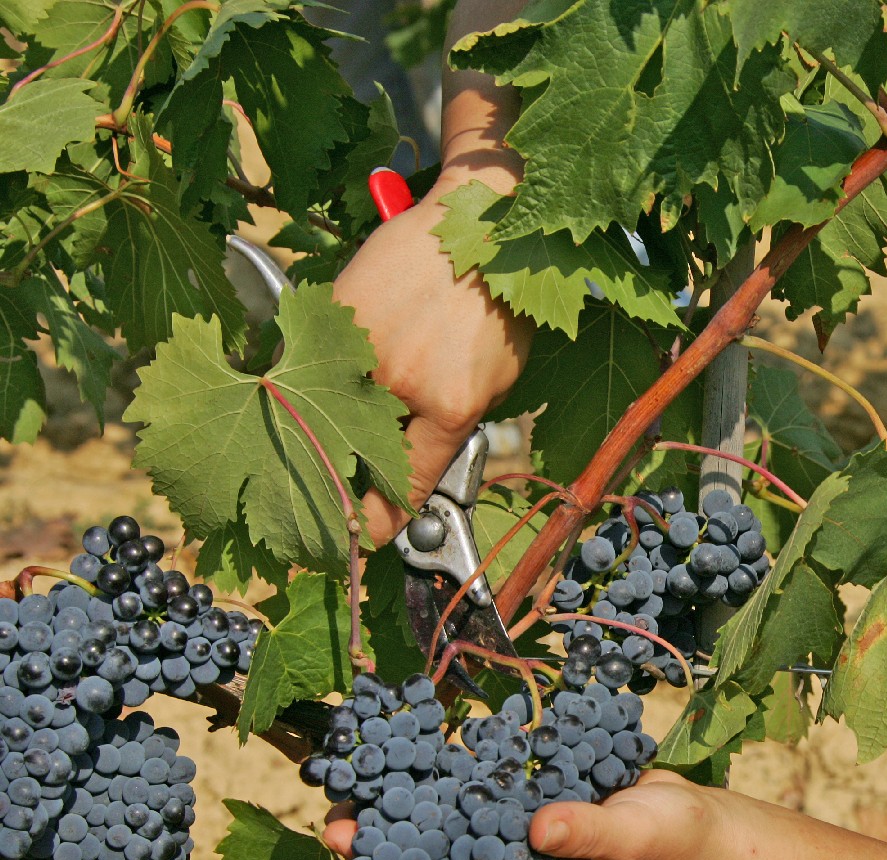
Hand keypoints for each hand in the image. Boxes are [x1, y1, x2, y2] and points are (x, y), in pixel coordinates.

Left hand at [322, 770, 723, 859]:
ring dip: (407, 819)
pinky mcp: (533, 804)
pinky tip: (420, 758)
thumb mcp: (635, 837)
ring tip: (356, 795)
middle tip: (334, 831)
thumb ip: (588, 831)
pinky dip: (451, 784)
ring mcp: (524, 840)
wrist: (703, 822)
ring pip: (451, 836)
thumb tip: (535, 827)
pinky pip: (481, 798)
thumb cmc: (673, 844)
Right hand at [333, 163, 532, 548]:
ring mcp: (359, 348)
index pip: (408, 483)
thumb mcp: (500, 380)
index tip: (371, 534)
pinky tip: (310, 389)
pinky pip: (311, 368)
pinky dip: (310, 382)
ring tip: (318, 450)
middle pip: (358, 458)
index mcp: (449, 405)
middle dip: (345, 489)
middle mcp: (400, 382)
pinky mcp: (331, 316)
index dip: (386, 517)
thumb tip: (416, 470)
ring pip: (326, 414)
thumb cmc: (500, 302)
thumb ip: (455, 427)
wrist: (478, 222)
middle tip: (335, 510)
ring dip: (321, 435)